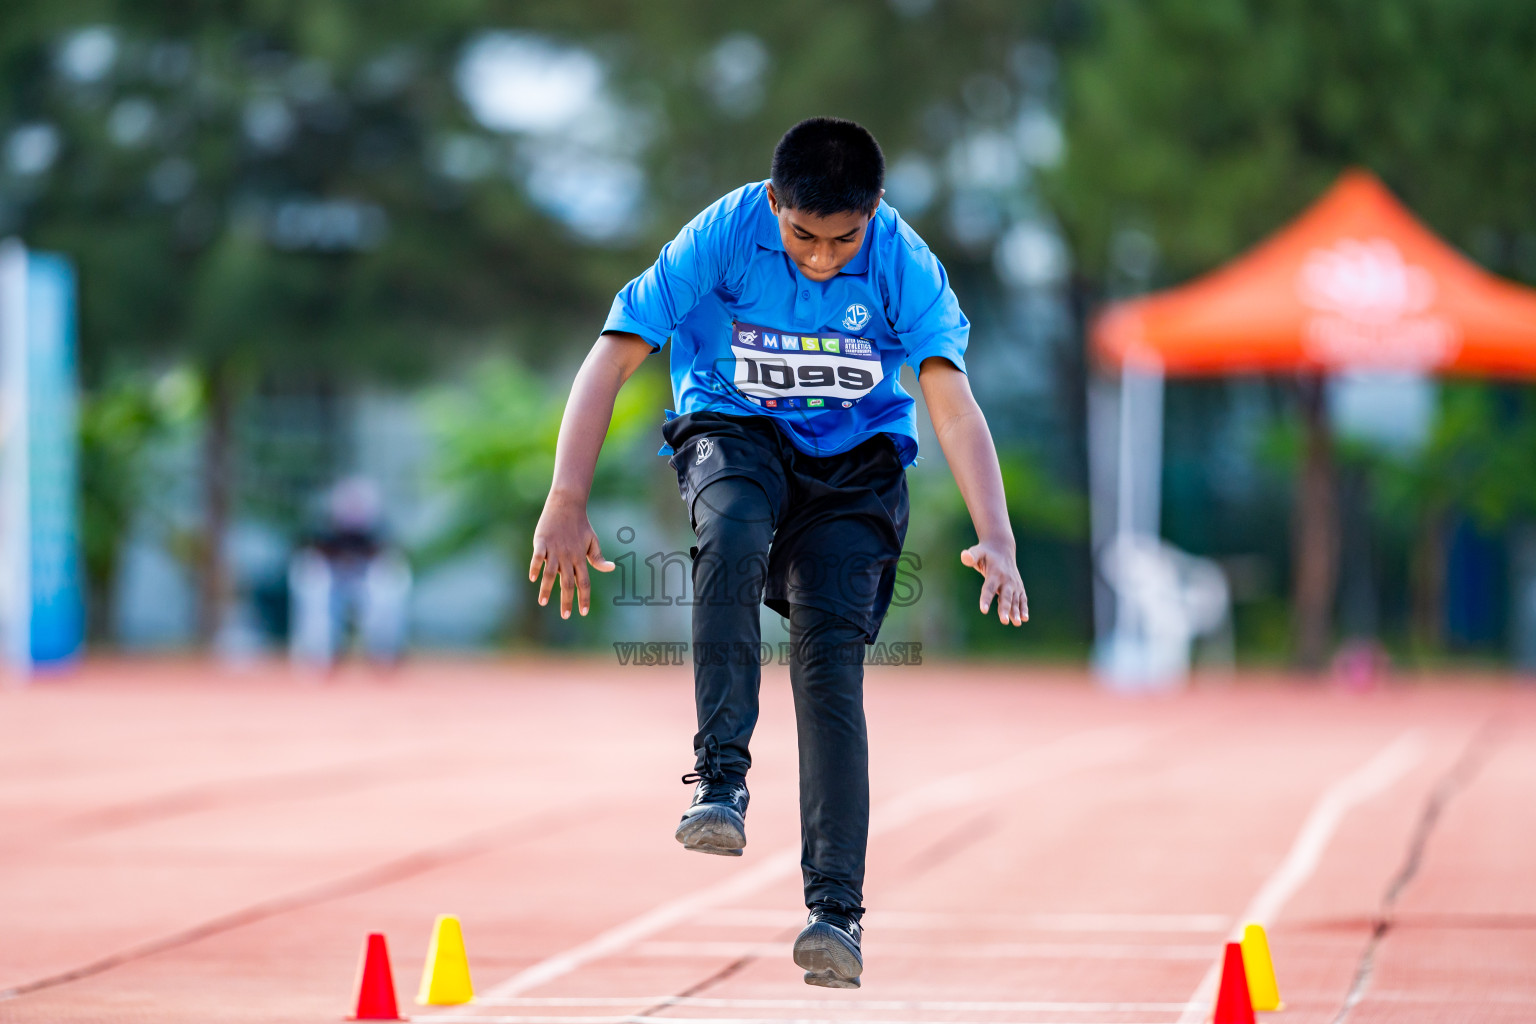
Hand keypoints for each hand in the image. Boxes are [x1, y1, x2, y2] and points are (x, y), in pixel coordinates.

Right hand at [529, 494, 614, 618]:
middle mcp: (568, 556)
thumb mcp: (593, 541)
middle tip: (565, 616)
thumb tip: (611, 568)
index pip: (584, 582)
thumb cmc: (581, 525)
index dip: (584, 598)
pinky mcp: (542, 541)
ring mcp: (554, 549)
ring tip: (543, 602)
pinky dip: (535, 567)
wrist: (568, 504)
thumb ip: (598, 557)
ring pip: (550, 574)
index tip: (583, 612)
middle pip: (568, 583)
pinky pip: (538, 557)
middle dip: (567, 601)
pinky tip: (533, 578)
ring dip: (547, 589)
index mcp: (581, 558)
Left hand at [960, 540, 1027, 626]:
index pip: (989, 588)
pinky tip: (1024, 619)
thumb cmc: (985, 553)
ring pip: (1015, 600)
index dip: (986, 599)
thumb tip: (965, 557)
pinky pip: (1022, 599)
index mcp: (995, 573)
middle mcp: (1006, 579)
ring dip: (1016, 612)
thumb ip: (971, 556)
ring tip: (1017, 623)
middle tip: (1003, 621)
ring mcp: (1014, 584)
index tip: (983, 610)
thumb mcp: (977, 552)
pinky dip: (1023, 608)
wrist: (1002, 548)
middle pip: (1005, 596)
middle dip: (1004, 609)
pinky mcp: (1019, 587)